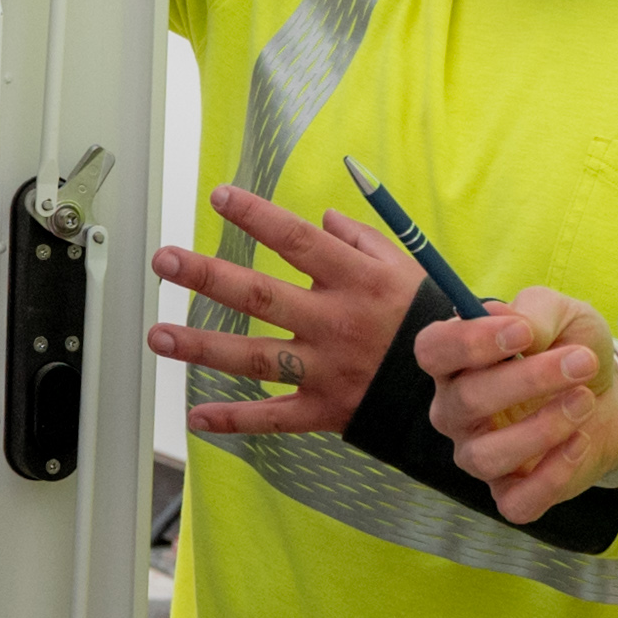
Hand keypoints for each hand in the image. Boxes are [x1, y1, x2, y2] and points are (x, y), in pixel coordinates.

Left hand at [145, 186, 419, 437]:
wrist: (461, 386)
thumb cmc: (428, 318)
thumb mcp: (406, 269)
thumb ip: (362, 240)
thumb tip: (321, 219)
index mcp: (356, 280)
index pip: (296, 241)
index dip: (256, 217)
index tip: (218, 197)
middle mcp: (335, 322)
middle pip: (260, 296)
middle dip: (207, 277)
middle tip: (163, 260)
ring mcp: (326, 369)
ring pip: (254, 358)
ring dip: (202, 347)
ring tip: (157, 336)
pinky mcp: (325, 410)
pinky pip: (273, 418)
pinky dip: (235, 420)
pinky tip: (196, 415)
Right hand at [417, 290, 617, 517]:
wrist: (612, 399)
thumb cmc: (572, 350)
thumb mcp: (565, 315)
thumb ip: (536, 312)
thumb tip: (516, 323)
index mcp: (456, 361)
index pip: (433, 350)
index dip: (470, 341)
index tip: (522, 332)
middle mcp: (455, 411)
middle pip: (465, 400)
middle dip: (529, 379)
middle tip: (581, 362)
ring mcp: (478, 455)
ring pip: (484, 457)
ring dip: (542, 428)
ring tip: (585, 401)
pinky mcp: (509, 493)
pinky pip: (515, 502)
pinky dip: (552, 476)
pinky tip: (580, 443)